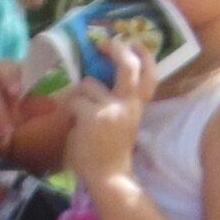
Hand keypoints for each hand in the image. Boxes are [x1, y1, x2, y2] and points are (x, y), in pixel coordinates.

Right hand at [0, 58, 28, 150]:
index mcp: (13, 68)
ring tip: (6, 133)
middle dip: (4, 104)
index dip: (13, 77)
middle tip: (14, 124)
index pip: (11, 66)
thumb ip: (35, 107)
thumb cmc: (10, 111)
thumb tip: (52, 106)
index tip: (17, 92)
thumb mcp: (24, 111)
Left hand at [64, 39, 152, 193]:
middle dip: (115, 49)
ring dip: (78, 94)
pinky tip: (72, 121)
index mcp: (136, 106)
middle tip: (102, 44)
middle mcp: (128, 104)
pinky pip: (74, 100)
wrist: (108, 176)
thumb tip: (95, 78)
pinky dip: (69, 108)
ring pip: (88, 83)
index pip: (150, 77)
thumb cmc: (110, 151)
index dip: (145, 56)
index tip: (136, 43)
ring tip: (78, 111)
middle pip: (127, 66)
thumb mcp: (120, 122)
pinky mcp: (93, 117)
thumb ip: (114, 101)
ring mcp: (111, 109)